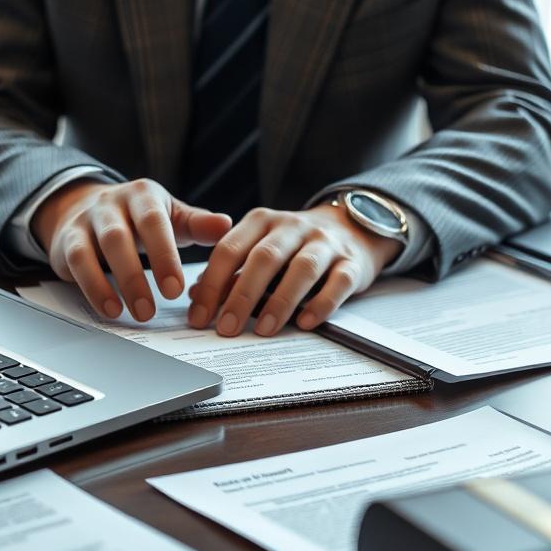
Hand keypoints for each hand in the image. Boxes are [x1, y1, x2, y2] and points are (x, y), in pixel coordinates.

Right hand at [32, 178, 231, 320]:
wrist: (86, 206)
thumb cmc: (139, 218)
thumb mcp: (171, 217)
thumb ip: (198, 224)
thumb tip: (226, 225)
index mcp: (144, 196)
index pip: (154, 222)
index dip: (164, 256)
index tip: (176, 290)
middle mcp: (112, 203)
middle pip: (120, 237)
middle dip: (137, 276)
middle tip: (153, 311)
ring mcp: (87, 220)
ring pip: (97, 249)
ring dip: (116, 284)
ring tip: (137, 314)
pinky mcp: (67, 239)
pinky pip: (77, 263)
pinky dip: (93, 287)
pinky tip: (110, 309)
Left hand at [187, 203, 401, 336]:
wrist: (352, 227)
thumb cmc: (295, 246)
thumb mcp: (260, 249)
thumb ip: (231, 272)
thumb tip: (197, 298)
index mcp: (262, 221)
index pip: (230, 249)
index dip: (211, 284)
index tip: (199, 317)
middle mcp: (293, 227)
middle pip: (264, 258)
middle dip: (242, 295)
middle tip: (226, 328)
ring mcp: (325, 243)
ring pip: (302, 268)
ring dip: (280, 301)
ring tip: (263, 330)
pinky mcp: (352, 262)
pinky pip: (338, 282)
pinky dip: (321, 304)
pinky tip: (305, 323)